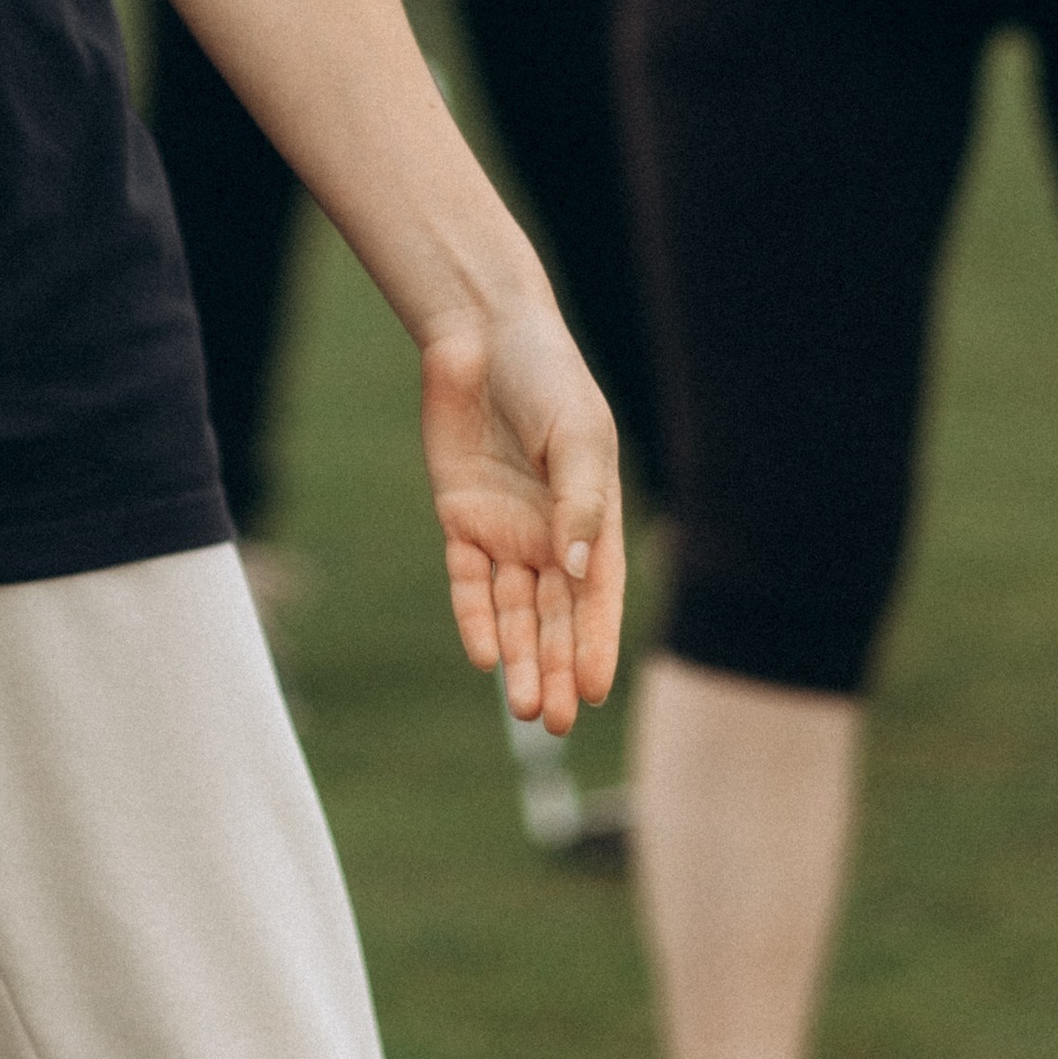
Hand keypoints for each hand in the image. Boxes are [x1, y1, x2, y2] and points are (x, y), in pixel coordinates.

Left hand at [420, 307, 622, 732]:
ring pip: (514, 609)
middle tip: (554, 722)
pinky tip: (483, 654)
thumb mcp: (578, 435)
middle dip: (555, 667)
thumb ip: (580, 500)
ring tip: (522, 708)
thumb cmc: (546, 379)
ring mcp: (505, 529)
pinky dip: (476, 616)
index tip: (593, 692)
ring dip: (518, 657)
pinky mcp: (460, 519)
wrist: (481, 336)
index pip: (597, 594)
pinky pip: (469, 580)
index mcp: (593, 515)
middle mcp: (551, 532)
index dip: (595, 643)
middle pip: (554, 614)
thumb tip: (577, 568)